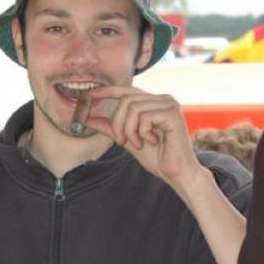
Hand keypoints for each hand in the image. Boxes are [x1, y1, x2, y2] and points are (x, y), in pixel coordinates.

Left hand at [85, 86, 203, 191]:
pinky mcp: (172, 113)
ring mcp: (169, 104)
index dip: (107, 91)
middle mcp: (163, 99)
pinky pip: (144, 116)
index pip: (127, 90)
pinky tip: (152, 141)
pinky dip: (142, 132)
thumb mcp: (128, 140)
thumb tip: (87, 118)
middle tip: (121, 141)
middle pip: (126, 99)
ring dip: (130, 130)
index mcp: (154, 102)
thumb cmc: (158, 158)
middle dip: (118, 123)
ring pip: (133, 107)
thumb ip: (111, 128)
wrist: (176, 173)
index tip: (89, 95)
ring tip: (139, 143)